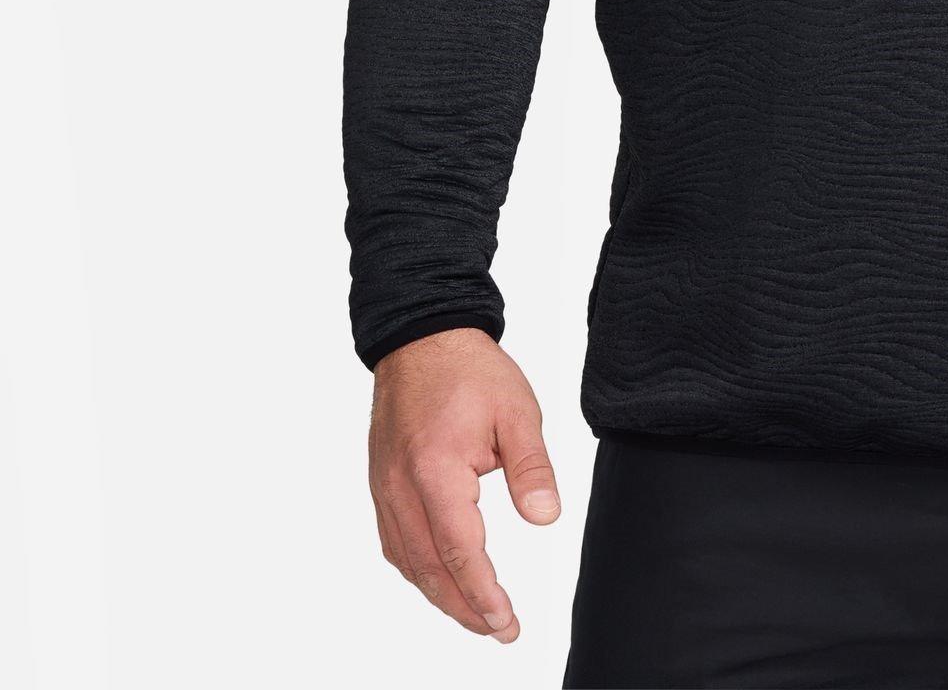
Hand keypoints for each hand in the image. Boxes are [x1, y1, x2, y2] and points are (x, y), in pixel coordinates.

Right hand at [368, 327, 560, 640]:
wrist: (422, 337)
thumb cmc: (470, 370)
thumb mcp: (517, 412)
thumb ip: (532, 467)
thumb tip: (546, 517)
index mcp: (436, 471)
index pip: (461, 551)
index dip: (484, 594)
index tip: (507, 622)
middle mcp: (401, 488)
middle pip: (431, 568)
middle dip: (465, 608)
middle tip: (498, 630)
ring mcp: (385, 488)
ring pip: (408, 561)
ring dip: (440, 594)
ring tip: (475, 615)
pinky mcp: (381, 483)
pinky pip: (395, 541)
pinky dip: (418, 569)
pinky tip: (439, 578)